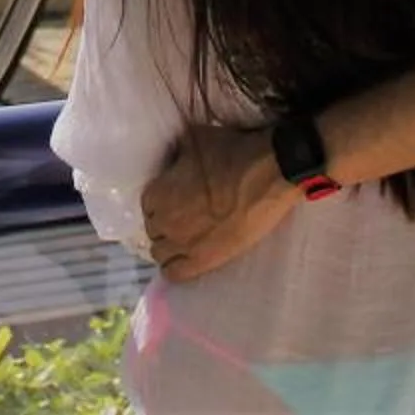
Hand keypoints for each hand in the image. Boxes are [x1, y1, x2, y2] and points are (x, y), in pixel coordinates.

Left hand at [141, 123, 296, 281]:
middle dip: (164, 224)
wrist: (267, 176)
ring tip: (186, 238)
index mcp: (158, 193)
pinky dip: (175, 268)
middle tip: (182, 217)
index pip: (147, 205)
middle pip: (153, 230)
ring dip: (169, 246)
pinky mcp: (204, 262)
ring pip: (160, 254)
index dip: (160, 202)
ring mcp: (183, 245)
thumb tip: (175, 159)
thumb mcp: (195, 140)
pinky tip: (186, 259)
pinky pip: (176, 274)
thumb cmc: (231, 154)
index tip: (172, 199)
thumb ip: (178, 154)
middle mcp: (164, 222)